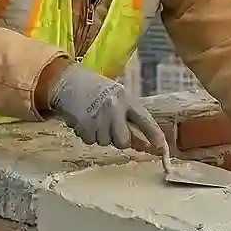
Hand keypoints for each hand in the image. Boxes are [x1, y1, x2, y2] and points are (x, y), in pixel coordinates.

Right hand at [48, 63, 163, 150]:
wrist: (68, 82)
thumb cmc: (97, 90)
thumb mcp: (118, 96)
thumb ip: (131, 116)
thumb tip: (145, 143)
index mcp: (125, 99)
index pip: (144, 120)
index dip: (154, 135)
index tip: (162, 148)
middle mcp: (113, 109)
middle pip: (123, 141)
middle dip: (119, 139)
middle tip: (112, 129)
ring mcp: (98, 118)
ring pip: (105, 142)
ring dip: (101, 135)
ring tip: (96, 119)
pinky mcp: (83, 126)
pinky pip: (90, 141)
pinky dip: (88, 135)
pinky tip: (86, 121)